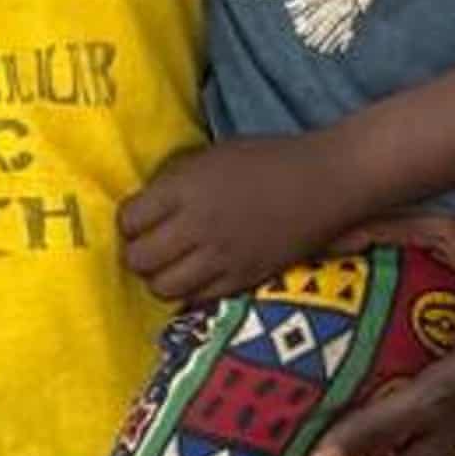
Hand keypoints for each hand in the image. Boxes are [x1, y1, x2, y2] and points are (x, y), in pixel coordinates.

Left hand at [120, 135, 365, 303]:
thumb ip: (175, 183)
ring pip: (162, 287)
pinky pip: (197, 299)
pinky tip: (199, 274)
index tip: (140, 219)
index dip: (130, 222)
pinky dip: (190, 290)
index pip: (130, 219)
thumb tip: (143, 209)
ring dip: (160, 277)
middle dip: (138, 253)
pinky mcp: (242, 280)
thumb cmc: (268, 160)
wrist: (324, 182)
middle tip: (152, 244)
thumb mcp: (212, 156)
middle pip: (139, 259)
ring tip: (173, 263)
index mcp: (186, 188)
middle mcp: (197, 225)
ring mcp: (220, 257)